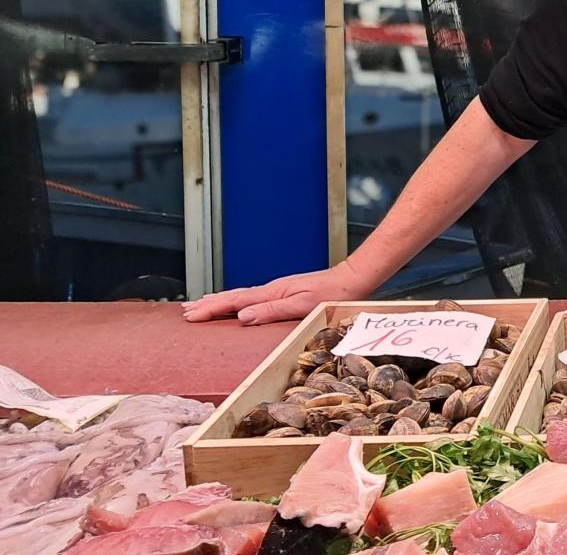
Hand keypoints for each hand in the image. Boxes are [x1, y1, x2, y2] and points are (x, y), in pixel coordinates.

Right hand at [181, 261, 378, 325]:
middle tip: (185, 312)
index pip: (234, 301)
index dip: (210, 309)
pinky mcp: (284, 292)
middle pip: (232, 296)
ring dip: (218, 301)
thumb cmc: (331, 295)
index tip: (190, 315)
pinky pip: (251, 297)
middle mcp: (271, 289)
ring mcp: (276, 290)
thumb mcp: (302, 306)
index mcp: (272, 292)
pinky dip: (236, 300)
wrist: (352, 280)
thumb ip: (272, 310)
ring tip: (200, 304)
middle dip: (207, 304)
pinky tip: (236, 304)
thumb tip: (242, 316)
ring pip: (240, 295)